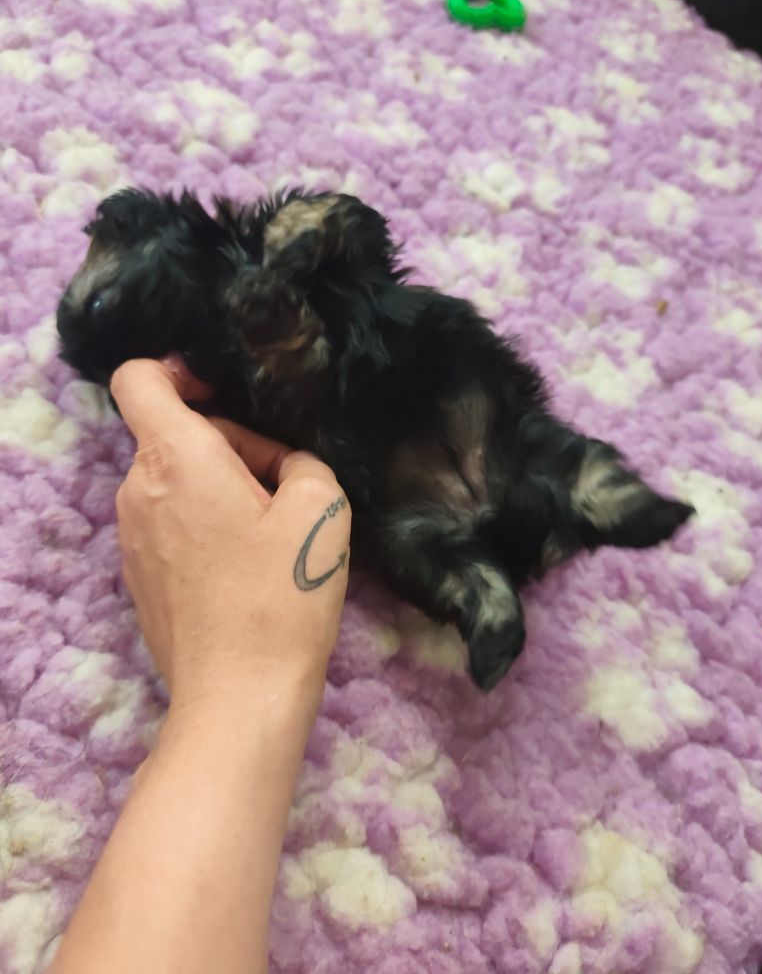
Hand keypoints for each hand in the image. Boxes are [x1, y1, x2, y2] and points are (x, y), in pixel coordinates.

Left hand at [110, 358, 349, 710]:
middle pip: (176, 436)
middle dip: (233, 447)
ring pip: (177, 481)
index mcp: (176, 459)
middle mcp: (138, 490)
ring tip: (272, 538)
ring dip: (223, 489)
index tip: (221, 393)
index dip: (177, 370)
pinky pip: (172, 523)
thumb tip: (282, 470)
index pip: (138, 378)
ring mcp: (132, 537)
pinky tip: (248, 570)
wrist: (239, 697)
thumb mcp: (322, 511)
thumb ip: (303, 463)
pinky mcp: (139, 576)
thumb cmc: (281, 597)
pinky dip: (207, 526)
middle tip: (286, 493)